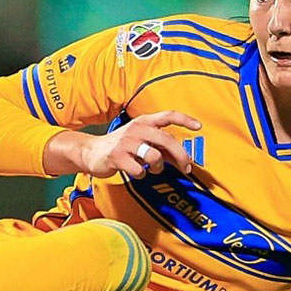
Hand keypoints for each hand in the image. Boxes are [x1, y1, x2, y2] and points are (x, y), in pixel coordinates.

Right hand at [82, 110, 201, 178]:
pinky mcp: (117, 157)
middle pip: (167, 140)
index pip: (168, 115)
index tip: (199, 126)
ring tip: (152, 169)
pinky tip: (136, 172)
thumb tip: (180, 156)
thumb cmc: (120, 146)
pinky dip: (141, 174)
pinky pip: (139, 170)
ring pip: (154, 157)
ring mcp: (126, 143)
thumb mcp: (140, 140)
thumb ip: (160, 146)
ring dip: (158, 167)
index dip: (185, 120)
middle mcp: (136, 129)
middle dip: (181, 156)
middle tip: (186, 167)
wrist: (91, 152)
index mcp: (144, 122)